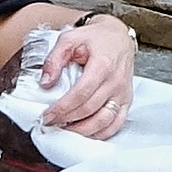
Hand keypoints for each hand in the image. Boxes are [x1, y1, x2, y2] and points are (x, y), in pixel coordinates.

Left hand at [35, 13, 138, 140]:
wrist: (118, 37)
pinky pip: (116, 124)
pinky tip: (85, 133)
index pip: (81, 94)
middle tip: (51, 123)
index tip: (47, 115)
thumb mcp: (70, 39)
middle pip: (90, 109)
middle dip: (67, 120)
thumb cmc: (95, 38)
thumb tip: (45, 83)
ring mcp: (123, 93)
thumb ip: (55, 59)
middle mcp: (116, 81)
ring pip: (104, 121)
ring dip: (83, 131)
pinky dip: (100, 133)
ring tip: (65, 129)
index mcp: (103, 65)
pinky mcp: (126, 101)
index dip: (62, 108)